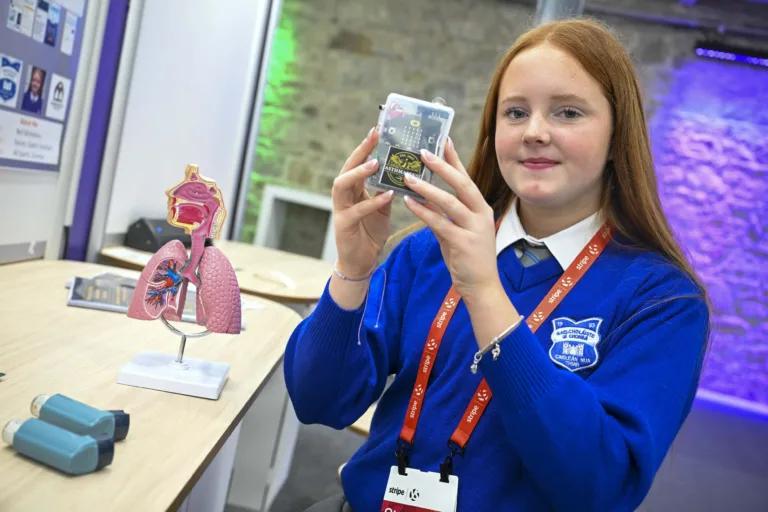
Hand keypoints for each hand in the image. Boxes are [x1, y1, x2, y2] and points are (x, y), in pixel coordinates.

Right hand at [331, 126, 394, 276]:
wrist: (361, 262)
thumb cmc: (370, 233)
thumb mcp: (382, 208)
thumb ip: (387, 189)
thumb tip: (404, 170)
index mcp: (353, 190)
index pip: (358, 162)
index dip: (367, 146)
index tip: (379, 129)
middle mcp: (343, 196)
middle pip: (346, 167)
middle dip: (360, 150)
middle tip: (375, 135)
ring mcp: (340, 210)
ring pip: (342, 185)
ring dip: (359, 173)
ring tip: (376, 162)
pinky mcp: (343, 226)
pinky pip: (356, 211)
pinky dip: (372, 202)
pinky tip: (387, 195)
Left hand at [402, 140, 499, 302]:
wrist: (481, 286)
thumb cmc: (469, 259)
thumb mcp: (457, 232)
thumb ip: (444, 216)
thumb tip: (426, 200)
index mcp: (480, 208)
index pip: (465, 178)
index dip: (454, 159)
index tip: (443, 139)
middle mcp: (480, 214)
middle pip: (461, 184)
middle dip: (442, 166)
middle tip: (423, 151)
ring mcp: (474, 228)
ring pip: (449, 202)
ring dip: (427, 188)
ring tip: (408, 176)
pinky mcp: (464, 243)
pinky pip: (440, 223)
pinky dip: (423, 211)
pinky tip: (409, 203)